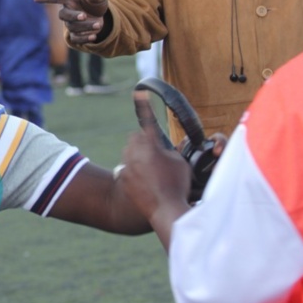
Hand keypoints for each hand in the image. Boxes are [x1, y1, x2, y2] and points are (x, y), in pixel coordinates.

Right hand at [34, 0, 108, 43]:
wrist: (101, 17)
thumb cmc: (96, 4)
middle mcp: (67, 12)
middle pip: (63, 15)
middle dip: (73, 16)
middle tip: (84, 16)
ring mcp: (69, 24)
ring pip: (72, 27)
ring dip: (86, 27)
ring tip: (98, 25)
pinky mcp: (74, 35)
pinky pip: (75, 39)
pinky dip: (85, 39)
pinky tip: (93, 36)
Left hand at [119, 92, 191, 219]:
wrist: (165, 210)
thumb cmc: (177, 185)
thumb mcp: (180, 163)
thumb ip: (171, 150)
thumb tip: (164, 147)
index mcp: (151, 145)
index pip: (147, 121)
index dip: (144, 106)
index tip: (139, 92)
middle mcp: (134, 152)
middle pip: (135, 138)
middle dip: (143, 141)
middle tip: (156, 153)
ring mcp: (126, 164)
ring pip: (129, 152)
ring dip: (138, 156)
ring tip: (153, 170)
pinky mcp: (122, 176)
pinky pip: (127, 167)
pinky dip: (134, 170)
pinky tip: (145, 181)